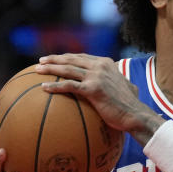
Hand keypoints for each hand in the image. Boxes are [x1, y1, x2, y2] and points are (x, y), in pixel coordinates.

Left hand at [35, 54, 155, 134]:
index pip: (81, 57)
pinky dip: (55, 86)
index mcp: (106, 63)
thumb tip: (117, 84)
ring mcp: (97, 76)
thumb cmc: (130, 105)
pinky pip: (69, 86)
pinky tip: (44, 88)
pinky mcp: (93, 89)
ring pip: (68, 70)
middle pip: (71, 60)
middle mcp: (100, 66)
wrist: (135, 114)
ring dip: (50, 69)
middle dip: (54, 59)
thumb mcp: (125, 86)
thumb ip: (117, 80)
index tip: (55, 58)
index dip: (66, 56)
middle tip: (40, 61)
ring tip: (37, 70)